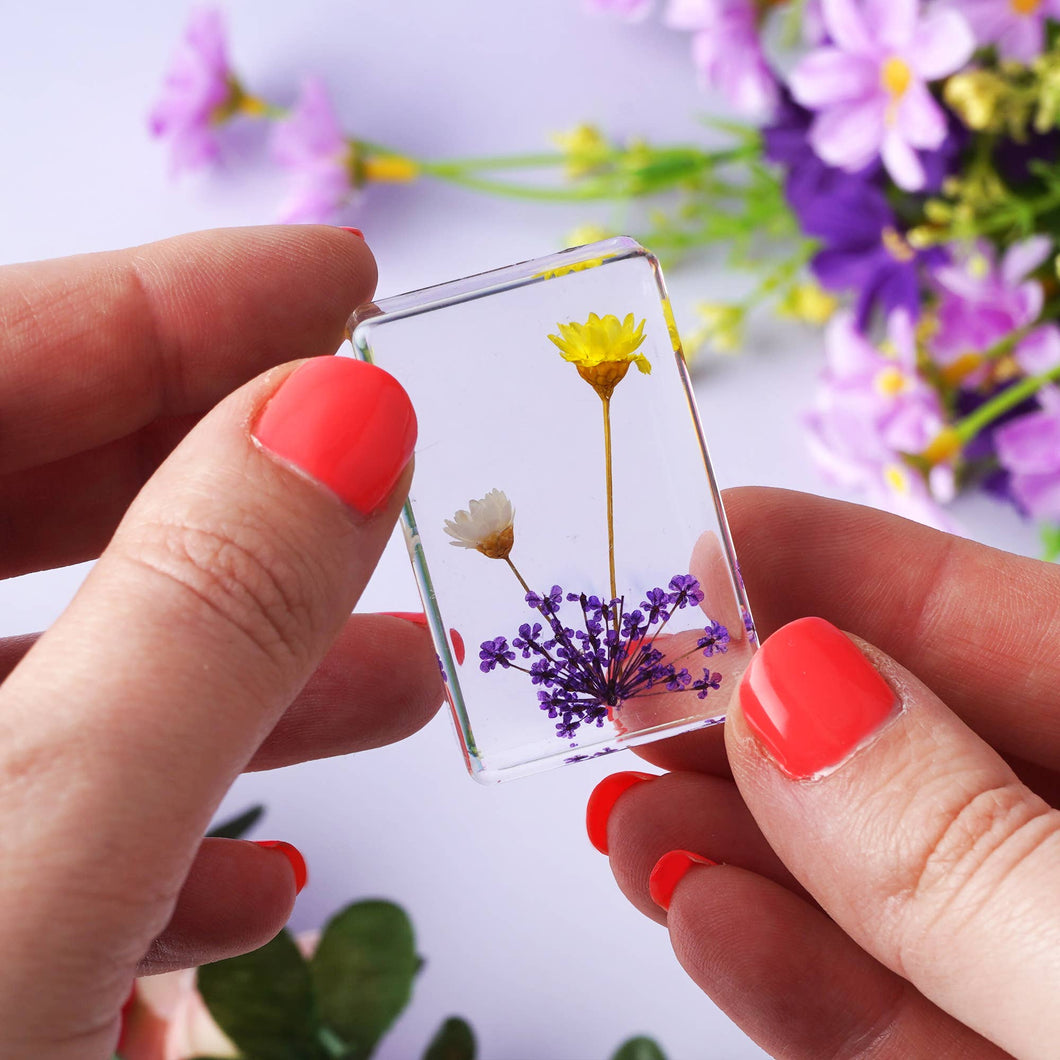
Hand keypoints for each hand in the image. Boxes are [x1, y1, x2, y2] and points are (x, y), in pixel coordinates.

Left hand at [0, 227, 442, 1057]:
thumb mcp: (32, 853)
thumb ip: (200, 619)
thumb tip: (351, 415)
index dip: (192, 301)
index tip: (347, 273)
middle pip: (12, 481)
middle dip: (229, 470)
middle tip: (385, 447)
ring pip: (38, 652)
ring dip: (226, 666)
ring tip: (398, 673)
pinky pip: (13, 793)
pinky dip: (142, 814)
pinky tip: (259, 869)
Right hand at [591, 488, 1059, 1059]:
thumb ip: (966, 847)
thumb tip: (788, 689)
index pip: (1018, 628)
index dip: (861, 571)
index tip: (711, 540)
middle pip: (933, 757)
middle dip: (771, 720)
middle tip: (634, 689)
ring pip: (902, 899)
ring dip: (750, 855)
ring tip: (628, 814)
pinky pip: (909, 1030)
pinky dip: (798, 983)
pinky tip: (699, 918)